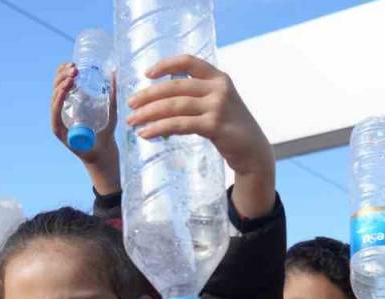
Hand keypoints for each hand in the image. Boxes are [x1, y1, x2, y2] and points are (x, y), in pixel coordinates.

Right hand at [51, 62, 121, 194]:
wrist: (105, 154)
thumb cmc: (106, 133)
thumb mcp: (110, 109)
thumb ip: (112, 92)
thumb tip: (114, 71)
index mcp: (69, 104)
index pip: (61, 84)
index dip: (64, 72)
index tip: (73, 63)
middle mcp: (62, 112)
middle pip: (56, 88)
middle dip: (63, 75)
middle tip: (75, 68)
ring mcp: (59, 121)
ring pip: (54, 98)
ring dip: (61, 85)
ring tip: (71, 77)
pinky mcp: (59, 131)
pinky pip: (55, 113)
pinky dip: (58, 100)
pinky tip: (63, 91)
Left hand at [125, 55, 275, 217]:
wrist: (254, 151)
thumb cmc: (231, 127)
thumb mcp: (218, 103)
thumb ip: (197, 96)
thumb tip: (160, 99)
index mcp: (218, 78)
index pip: (188, 61)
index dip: (166, 65)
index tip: (147, 74)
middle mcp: (219, 88)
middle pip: (175, 87)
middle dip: (148, 95)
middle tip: (130, 104)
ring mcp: (218, 107)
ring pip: (174, 106)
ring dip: (149, 113)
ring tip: (133, 122)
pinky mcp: (215, 126)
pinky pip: (180, 125)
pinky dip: (159, 128)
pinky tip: (147, 133)